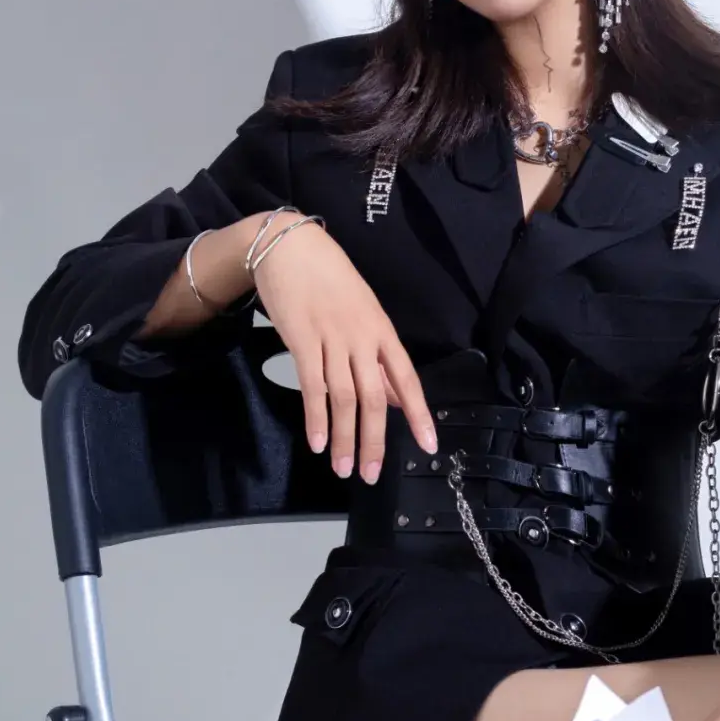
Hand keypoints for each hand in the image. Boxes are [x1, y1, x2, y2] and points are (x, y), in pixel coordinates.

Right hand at [250, 218, 436, 481]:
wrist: (291, 247)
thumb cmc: (329, 280)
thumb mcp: (363, 313)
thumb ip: (376, 357)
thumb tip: (391, 398)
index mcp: (382, 331)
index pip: (407, 379)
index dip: (418, 414)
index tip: (428, 445)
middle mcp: (362, 338)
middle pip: (375, 398)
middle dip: (375, 441)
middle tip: (371, 474)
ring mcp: (333, 339)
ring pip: (344, 398)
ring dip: (345, 438)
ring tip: (344, 469)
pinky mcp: (302, 340)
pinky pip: (312, 386)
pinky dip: (316, 417)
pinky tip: (319, 442)